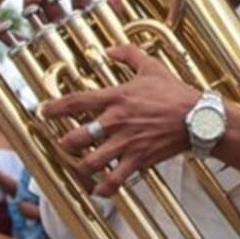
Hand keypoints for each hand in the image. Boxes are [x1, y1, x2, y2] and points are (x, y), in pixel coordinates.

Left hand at [44, 45, 199, 196]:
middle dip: (65, 143)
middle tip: (65, 144)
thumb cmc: (175, 93)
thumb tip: (110, 48)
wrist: (198, 118)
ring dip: (81, 166)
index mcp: (115, 98)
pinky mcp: (138, 160)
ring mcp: (126, 143)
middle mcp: (115, 122)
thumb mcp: (151, 66)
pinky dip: (104, 188)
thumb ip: (128, 54)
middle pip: (75, 138)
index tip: (42, 111)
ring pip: (90, 162)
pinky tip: (99, 190)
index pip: (75, 102)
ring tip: (80, 166)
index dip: (53, 107)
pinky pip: (115, 180)